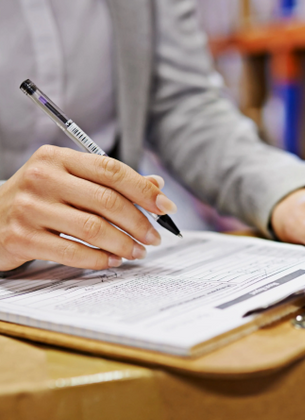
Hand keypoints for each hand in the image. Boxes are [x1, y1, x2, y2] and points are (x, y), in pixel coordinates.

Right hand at [0, 145, 175, 271]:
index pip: (111, 170)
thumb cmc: (39, 199)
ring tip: (137, 252)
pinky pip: (73, 252)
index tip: (167, 207)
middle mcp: (43, 178)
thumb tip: (157, 184)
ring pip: (93, 228)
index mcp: (58, 158)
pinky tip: (113, 260)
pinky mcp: (22, 237)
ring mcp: (29, 208)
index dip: (144, 190)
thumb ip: (110, 182)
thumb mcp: (70, 181)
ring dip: (124, 244)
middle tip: (154, 238)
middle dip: (139, 223)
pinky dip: (100, 259)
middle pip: (107, 201)